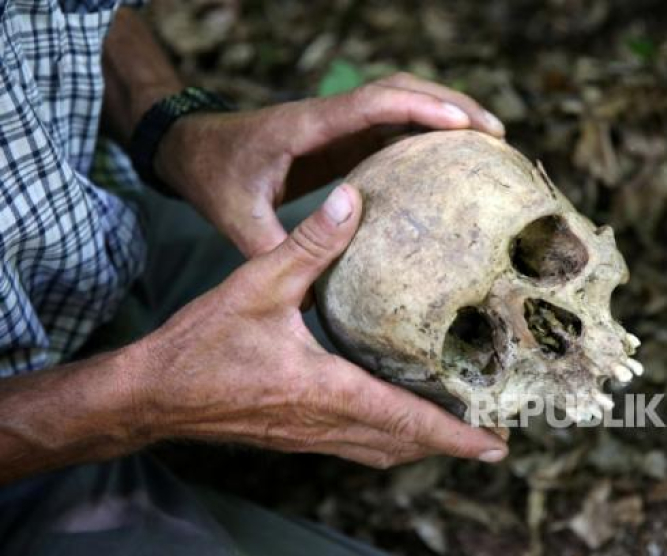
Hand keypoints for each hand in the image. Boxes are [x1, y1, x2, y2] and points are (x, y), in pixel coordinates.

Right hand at [131, 184, 507, 467]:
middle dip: (451, 445)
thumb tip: (351, 200)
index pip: (406, 421)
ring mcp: (311, 436)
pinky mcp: (297, 435)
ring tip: (457, 429)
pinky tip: (395, 418)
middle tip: (492, 435)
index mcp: (326, 392)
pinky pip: (358, 446)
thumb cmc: (202, 345)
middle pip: (404, 446)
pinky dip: (389, 439)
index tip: (497, 446)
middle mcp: (326, 425)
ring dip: (421, 445)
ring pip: (382, 451)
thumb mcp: (258, 284)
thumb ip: (309, 244)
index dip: (456, 436)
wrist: (154, 394)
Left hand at [153, 73, 504, 256]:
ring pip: (401, 102)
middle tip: (496, 132)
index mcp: (304, 128)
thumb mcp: (237, 219)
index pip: (370, 105)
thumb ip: (273, 253)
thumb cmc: (214, 178)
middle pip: (399, 90)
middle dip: (451, 102)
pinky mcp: (342, 139)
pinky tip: (453, 160)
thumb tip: (313, 306)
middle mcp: (328, 118)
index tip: (462, 124)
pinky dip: (427, 133)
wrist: (193, 149)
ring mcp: (338, 126)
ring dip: (445, 111)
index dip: (419, 109)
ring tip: (491, 140)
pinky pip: (393, 127)